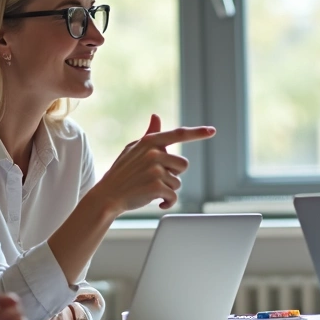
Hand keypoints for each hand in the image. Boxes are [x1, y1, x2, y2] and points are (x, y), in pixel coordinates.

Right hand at [87, 114, 214, 214]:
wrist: (107, 195)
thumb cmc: (122, 172)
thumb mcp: (133, 150)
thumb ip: (149, 135)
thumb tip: (156, 116)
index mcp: (149, 142)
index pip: (178, 134)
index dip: (197, 133)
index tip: (212, 131)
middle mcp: (153, 153)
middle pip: (183, 165)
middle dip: (174, 174)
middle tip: (156, 179)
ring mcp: (155, 170)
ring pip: (178, 182)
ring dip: (168, 189)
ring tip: (150, 189)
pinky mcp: (156, 187)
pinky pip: (174, 196)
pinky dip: (168, 202)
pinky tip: (158, 202)